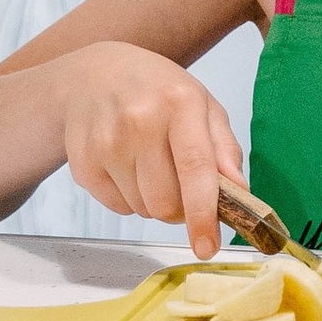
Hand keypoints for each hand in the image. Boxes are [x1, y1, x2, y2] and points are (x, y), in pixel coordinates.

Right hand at [58, 44, 244, 254]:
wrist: (96, 74)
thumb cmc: (159, 92)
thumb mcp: (203, 106)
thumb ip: (225, 149)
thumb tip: (238, 191)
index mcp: (179, 103)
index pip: (195, 169)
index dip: (203, 214)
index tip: (207, 246)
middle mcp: (139, 121)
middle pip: (166, 202)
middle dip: (180, 209)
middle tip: (181, 186)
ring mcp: (105, 142)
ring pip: (142, 209)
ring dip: (154, 201)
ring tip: (151, 166)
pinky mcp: (82, 162)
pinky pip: (118, 207)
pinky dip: (129, 198)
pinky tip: (127, 166)